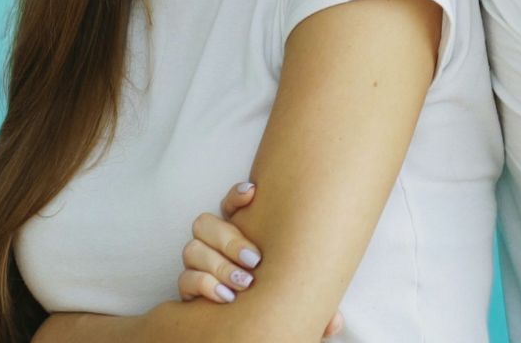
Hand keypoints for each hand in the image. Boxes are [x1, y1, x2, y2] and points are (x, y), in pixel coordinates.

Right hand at [176, 181, 344, 337]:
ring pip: (193, 249)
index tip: (253, 192)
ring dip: (217, 264)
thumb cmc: (275, 305)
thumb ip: (314, 304)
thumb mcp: (297, 301)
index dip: (237, 196)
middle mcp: (217, 246)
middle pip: (206, 223)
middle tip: (256, 260)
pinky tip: (224, 296)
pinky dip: (203, 284)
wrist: (248, 329)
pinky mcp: (190, 288)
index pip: (231, 205)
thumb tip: (335, 321)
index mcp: (242, 236)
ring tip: (244, 283)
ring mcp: (200, 265)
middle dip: (229, 238)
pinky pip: (185, 278)